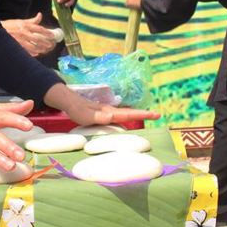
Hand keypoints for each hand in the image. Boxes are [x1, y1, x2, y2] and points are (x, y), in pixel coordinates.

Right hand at [1, 13, 55, 55]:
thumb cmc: (10, 26)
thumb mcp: (20, 21)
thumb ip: (32, 20)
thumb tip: (40, 15)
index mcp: (25, 26)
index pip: (39, 29)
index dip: (47, 32)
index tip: (52, 35)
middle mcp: (23, 33)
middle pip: (38, 39)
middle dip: (46, 42)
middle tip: (51, 44)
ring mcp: (20, 41)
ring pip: (33, 47)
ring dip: (41, 49)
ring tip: (46, 50)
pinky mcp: (16, 47)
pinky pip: (27, 52)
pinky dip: (33, 53)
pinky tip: (37, 53)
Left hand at [43, 83, 159, 124]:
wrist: (68, 102)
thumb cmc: (76, 109)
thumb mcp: (85, 114)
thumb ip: (97, 116)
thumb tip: (110, 116)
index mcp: (108, 112)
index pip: (128, 113)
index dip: (142, 114)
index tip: (155, 114)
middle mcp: (110, 112)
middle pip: (130, 113)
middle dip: (144, 114)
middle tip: (157, 115)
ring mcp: (107, 113)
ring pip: (125, 115)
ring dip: (136, 116)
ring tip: (149, 118)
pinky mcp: (103, 115)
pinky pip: (118, 118)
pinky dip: (127, 119)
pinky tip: (128, 124)